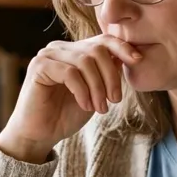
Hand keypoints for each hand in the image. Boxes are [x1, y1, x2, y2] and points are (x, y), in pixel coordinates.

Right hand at [0, 35, 142, 163]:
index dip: (122, 47)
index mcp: (74, 51)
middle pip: (97, 50)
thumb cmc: (65, 116)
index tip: (138, 61)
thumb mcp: (94, 93)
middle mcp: (60, 48)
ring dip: (98, 87)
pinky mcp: (39, 66)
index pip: (102, 40)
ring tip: (100, 108)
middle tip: (114, 101)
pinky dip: (82, 91)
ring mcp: (47, 55)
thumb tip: (130, 57)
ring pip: (85, 61)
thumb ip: (106, 74)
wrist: (38, 136)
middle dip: (110, 76)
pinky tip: (85, 105)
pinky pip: (70, 73)